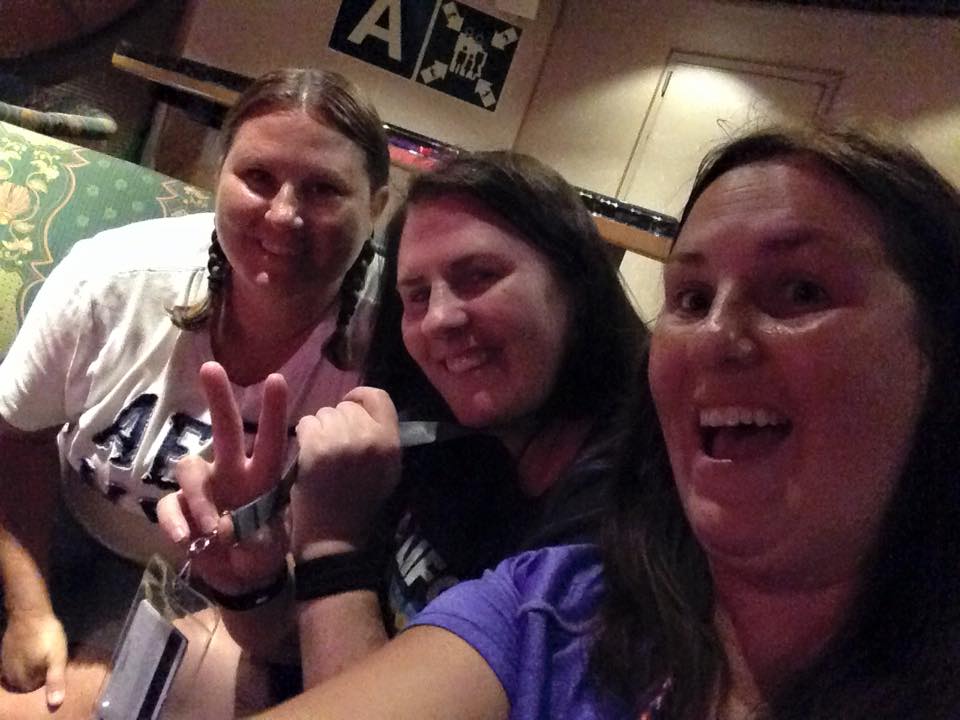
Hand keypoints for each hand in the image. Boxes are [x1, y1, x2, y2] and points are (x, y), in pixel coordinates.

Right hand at [1, 608, 66, 706]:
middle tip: (50, 659)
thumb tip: (55, 704)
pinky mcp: (5, 651)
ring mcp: (5, 663)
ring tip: (43, 654)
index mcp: (22, 680)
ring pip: (20, 672)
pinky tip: (33, 649)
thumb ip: (55, 680)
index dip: (46, 680)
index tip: (55, 668)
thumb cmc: (46, 636)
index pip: (34, 690)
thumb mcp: (57, 658)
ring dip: (30, 666)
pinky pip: (15, 662)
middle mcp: (9, 675)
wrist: (29, 613)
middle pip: (26, 681)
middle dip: (38, 674)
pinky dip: (24, 658)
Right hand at [157, 361, 289, 593]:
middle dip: (219, 398)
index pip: (271, 440)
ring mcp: (203, 488)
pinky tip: (186, 540)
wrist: (240, 579)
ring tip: (214, 533)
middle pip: (225, 429)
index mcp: (261, 477)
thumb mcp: (268, 546)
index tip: (276, 379)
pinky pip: (169, 505)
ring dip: (200, 501)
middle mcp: (231, 472)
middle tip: (211, 367)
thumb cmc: (261, 552)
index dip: (273, 412)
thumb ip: (251, 535)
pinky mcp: (179, 509)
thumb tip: (224, 528)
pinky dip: (175, 522)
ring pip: (190, 469)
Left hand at [291, 386, 401, 555]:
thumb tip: (364, 408)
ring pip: (324, 413)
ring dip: (320, 429)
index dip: (360, 397)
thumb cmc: (361, 504)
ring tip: (322, 453)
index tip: (351, 407)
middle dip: (338, 421)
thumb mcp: (388, 469)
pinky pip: (307, 423)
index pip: (378, 396)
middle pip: (348, 406)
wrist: (335, 537)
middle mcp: (369, 438)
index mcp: (390, 443)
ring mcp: (341, 442)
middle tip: (334, 445)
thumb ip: (383, 436)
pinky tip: (308, 455)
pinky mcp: (315, 449)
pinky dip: (304, 436)